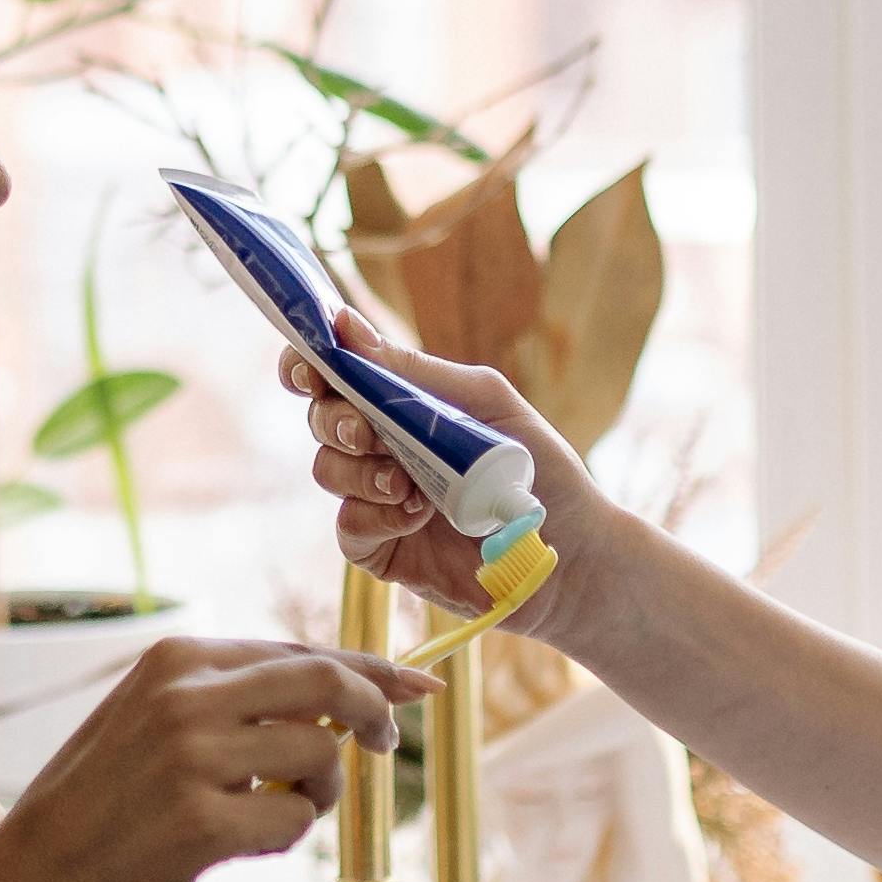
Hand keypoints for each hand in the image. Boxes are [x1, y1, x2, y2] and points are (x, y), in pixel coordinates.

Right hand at [0, 637, 425, 881]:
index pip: (297, 651)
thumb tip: (337, 693)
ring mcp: (193, 758)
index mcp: (176, 660)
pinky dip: (287, 836)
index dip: (369, 668)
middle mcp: (185, 696)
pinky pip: (295, 823)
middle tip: (386, 742)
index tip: (417, 684)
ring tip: (280, 810)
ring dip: (321, 790)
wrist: (37, 881)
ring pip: (319, 754)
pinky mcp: (203, 822)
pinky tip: (242, 844)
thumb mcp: (152, 720)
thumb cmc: (106, 805)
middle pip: (325, 683)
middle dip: (374, 710)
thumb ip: (228, 699)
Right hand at [284, 308, 611, 633]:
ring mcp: (381, 500)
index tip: (308, 369)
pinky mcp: (384, 549)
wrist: (574, 555)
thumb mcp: (486, 403)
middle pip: (322, 420)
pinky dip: (374, 516)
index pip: (337, 376)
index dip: (307, 367)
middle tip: (365, 433)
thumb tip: (346, 327)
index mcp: (406, 405)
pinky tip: (414, 516)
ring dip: (359, 472)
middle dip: (334, 420)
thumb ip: (415, 372)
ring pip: (328, 471)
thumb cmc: (541, 470)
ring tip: (409, 486)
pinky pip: (348, 527)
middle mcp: (386, 448)